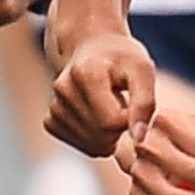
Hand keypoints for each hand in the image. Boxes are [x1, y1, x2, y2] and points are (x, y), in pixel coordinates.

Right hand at [47, 24, 157, 156]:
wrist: (94, 48)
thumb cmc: (123, 59)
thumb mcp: (143, 71)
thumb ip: (145, 103)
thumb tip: (139, 140)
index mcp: (85, 73)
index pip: (113, 122)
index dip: (130, 119)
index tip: (134, 102)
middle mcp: (63, 89)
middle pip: (101, 137)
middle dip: (120, 129)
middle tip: (124, 106)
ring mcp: (53, 106)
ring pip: (91, 146)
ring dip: (109, 135)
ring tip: (111, 108)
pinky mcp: (50, 120)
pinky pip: (79, 146)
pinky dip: (94, 140)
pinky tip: (98, 118)